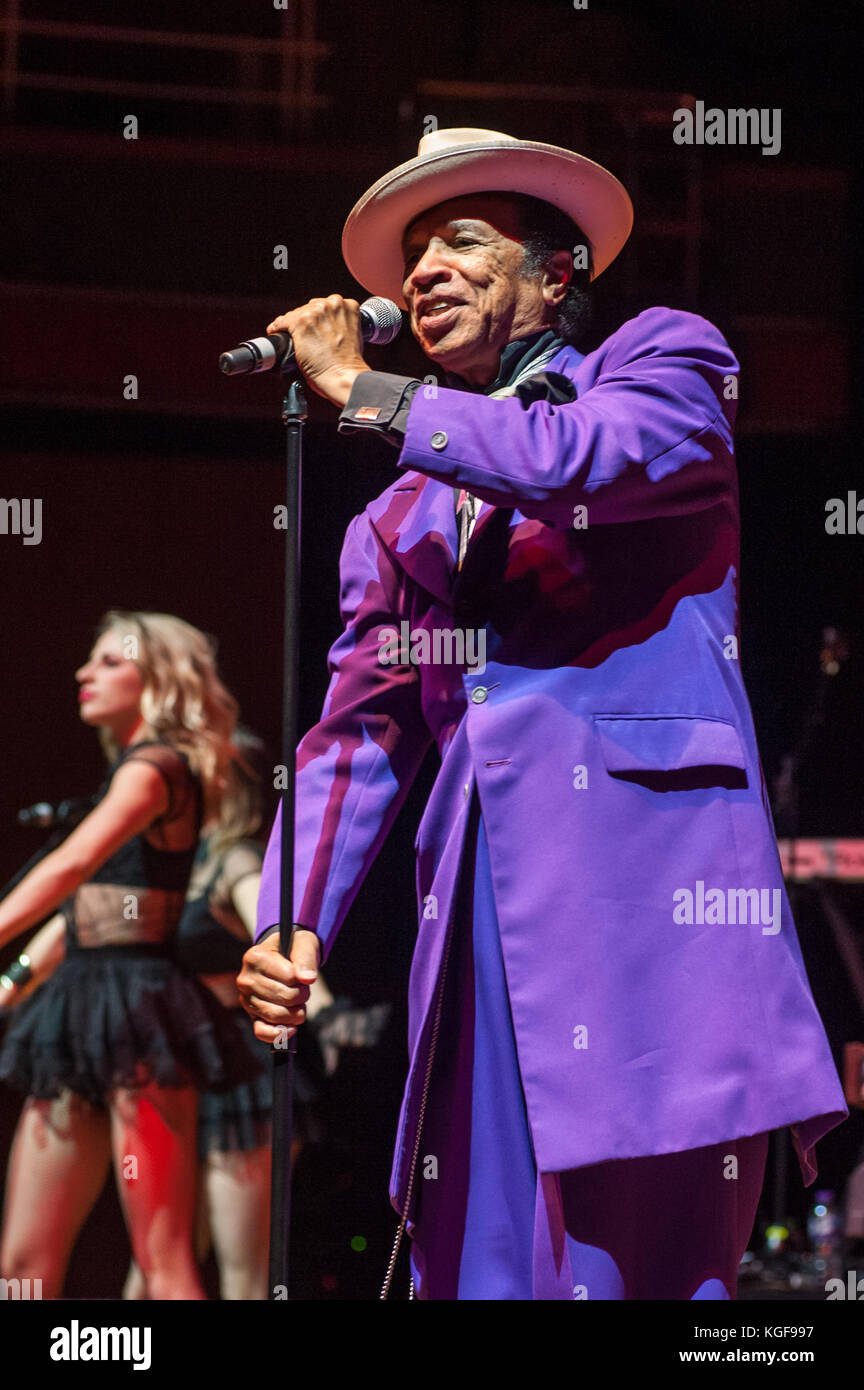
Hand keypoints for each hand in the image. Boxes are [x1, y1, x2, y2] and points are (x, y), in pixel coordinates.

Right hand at [237, 928, 320, 1045]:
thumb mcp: (303, 943)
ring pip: (276, 1016)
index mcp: (254, 958)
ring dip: (296, 1013)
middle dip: (302, 996)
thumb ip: (306, 958)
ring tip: (298, 1002)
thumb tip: (308, 978)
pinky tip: (292, 1029)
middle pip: (284, 998)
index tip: (303, 974)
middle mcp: (245, 979)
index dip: (303, 979)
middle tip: (304, 989)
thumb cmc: (293, 948)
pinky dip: (279, 1034)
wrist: (283, 954)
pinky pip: (261, 1031)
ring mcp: (246, 999)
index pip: (290, 977)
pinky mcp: (251, 1015)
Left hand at [266, 295, 369, 406]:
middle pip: (309, 307)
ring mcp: (316, 313)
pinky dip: (277, 328)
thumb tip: (325, 328)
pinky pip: (283, 322)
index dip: (317, 317)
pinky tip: (275, 333)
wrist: (344, 376)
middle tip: (305, 337)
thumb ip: (341, 325)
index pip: (324, 306)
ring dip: (291, 325)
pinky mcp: (301, 322)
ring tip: (292, 338)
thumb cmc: (349, 363)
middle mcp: (332, 304)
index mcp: (348, 305)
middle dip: (306, 321)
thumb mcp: (353, 336)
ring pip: (296, 314)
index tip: (313, 326)